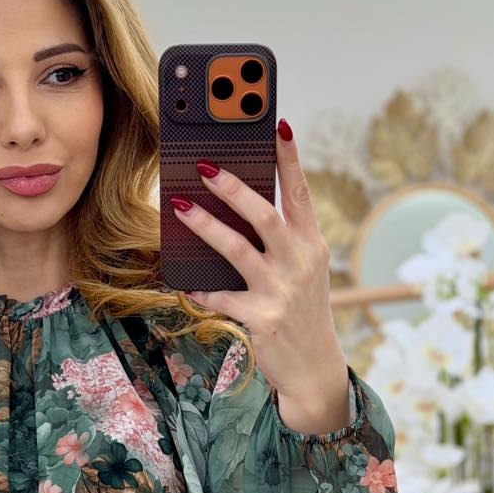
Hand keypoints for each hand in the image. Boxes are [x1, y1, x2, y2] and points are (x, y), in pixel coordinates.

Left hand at [173, 118, 341, 403]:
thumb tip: (237, 203)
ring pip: (238, 251)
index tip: (276, 125)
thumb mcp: (304, 270)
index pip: (301, 193)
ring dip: (206, 227)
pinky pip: (221, 297)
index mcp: (312, 245)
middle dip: (235, 189)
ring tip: (179, 207)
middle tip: (206, 166)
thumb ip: (282, 239)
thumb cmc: (301, 309)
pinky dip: (200, 287)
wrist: (314, 367)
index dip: (289, 159)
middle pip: (266, 216)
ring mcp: (281, 292)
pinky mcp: (261, 319)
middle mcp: (300, 264)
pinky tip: (182, 278)